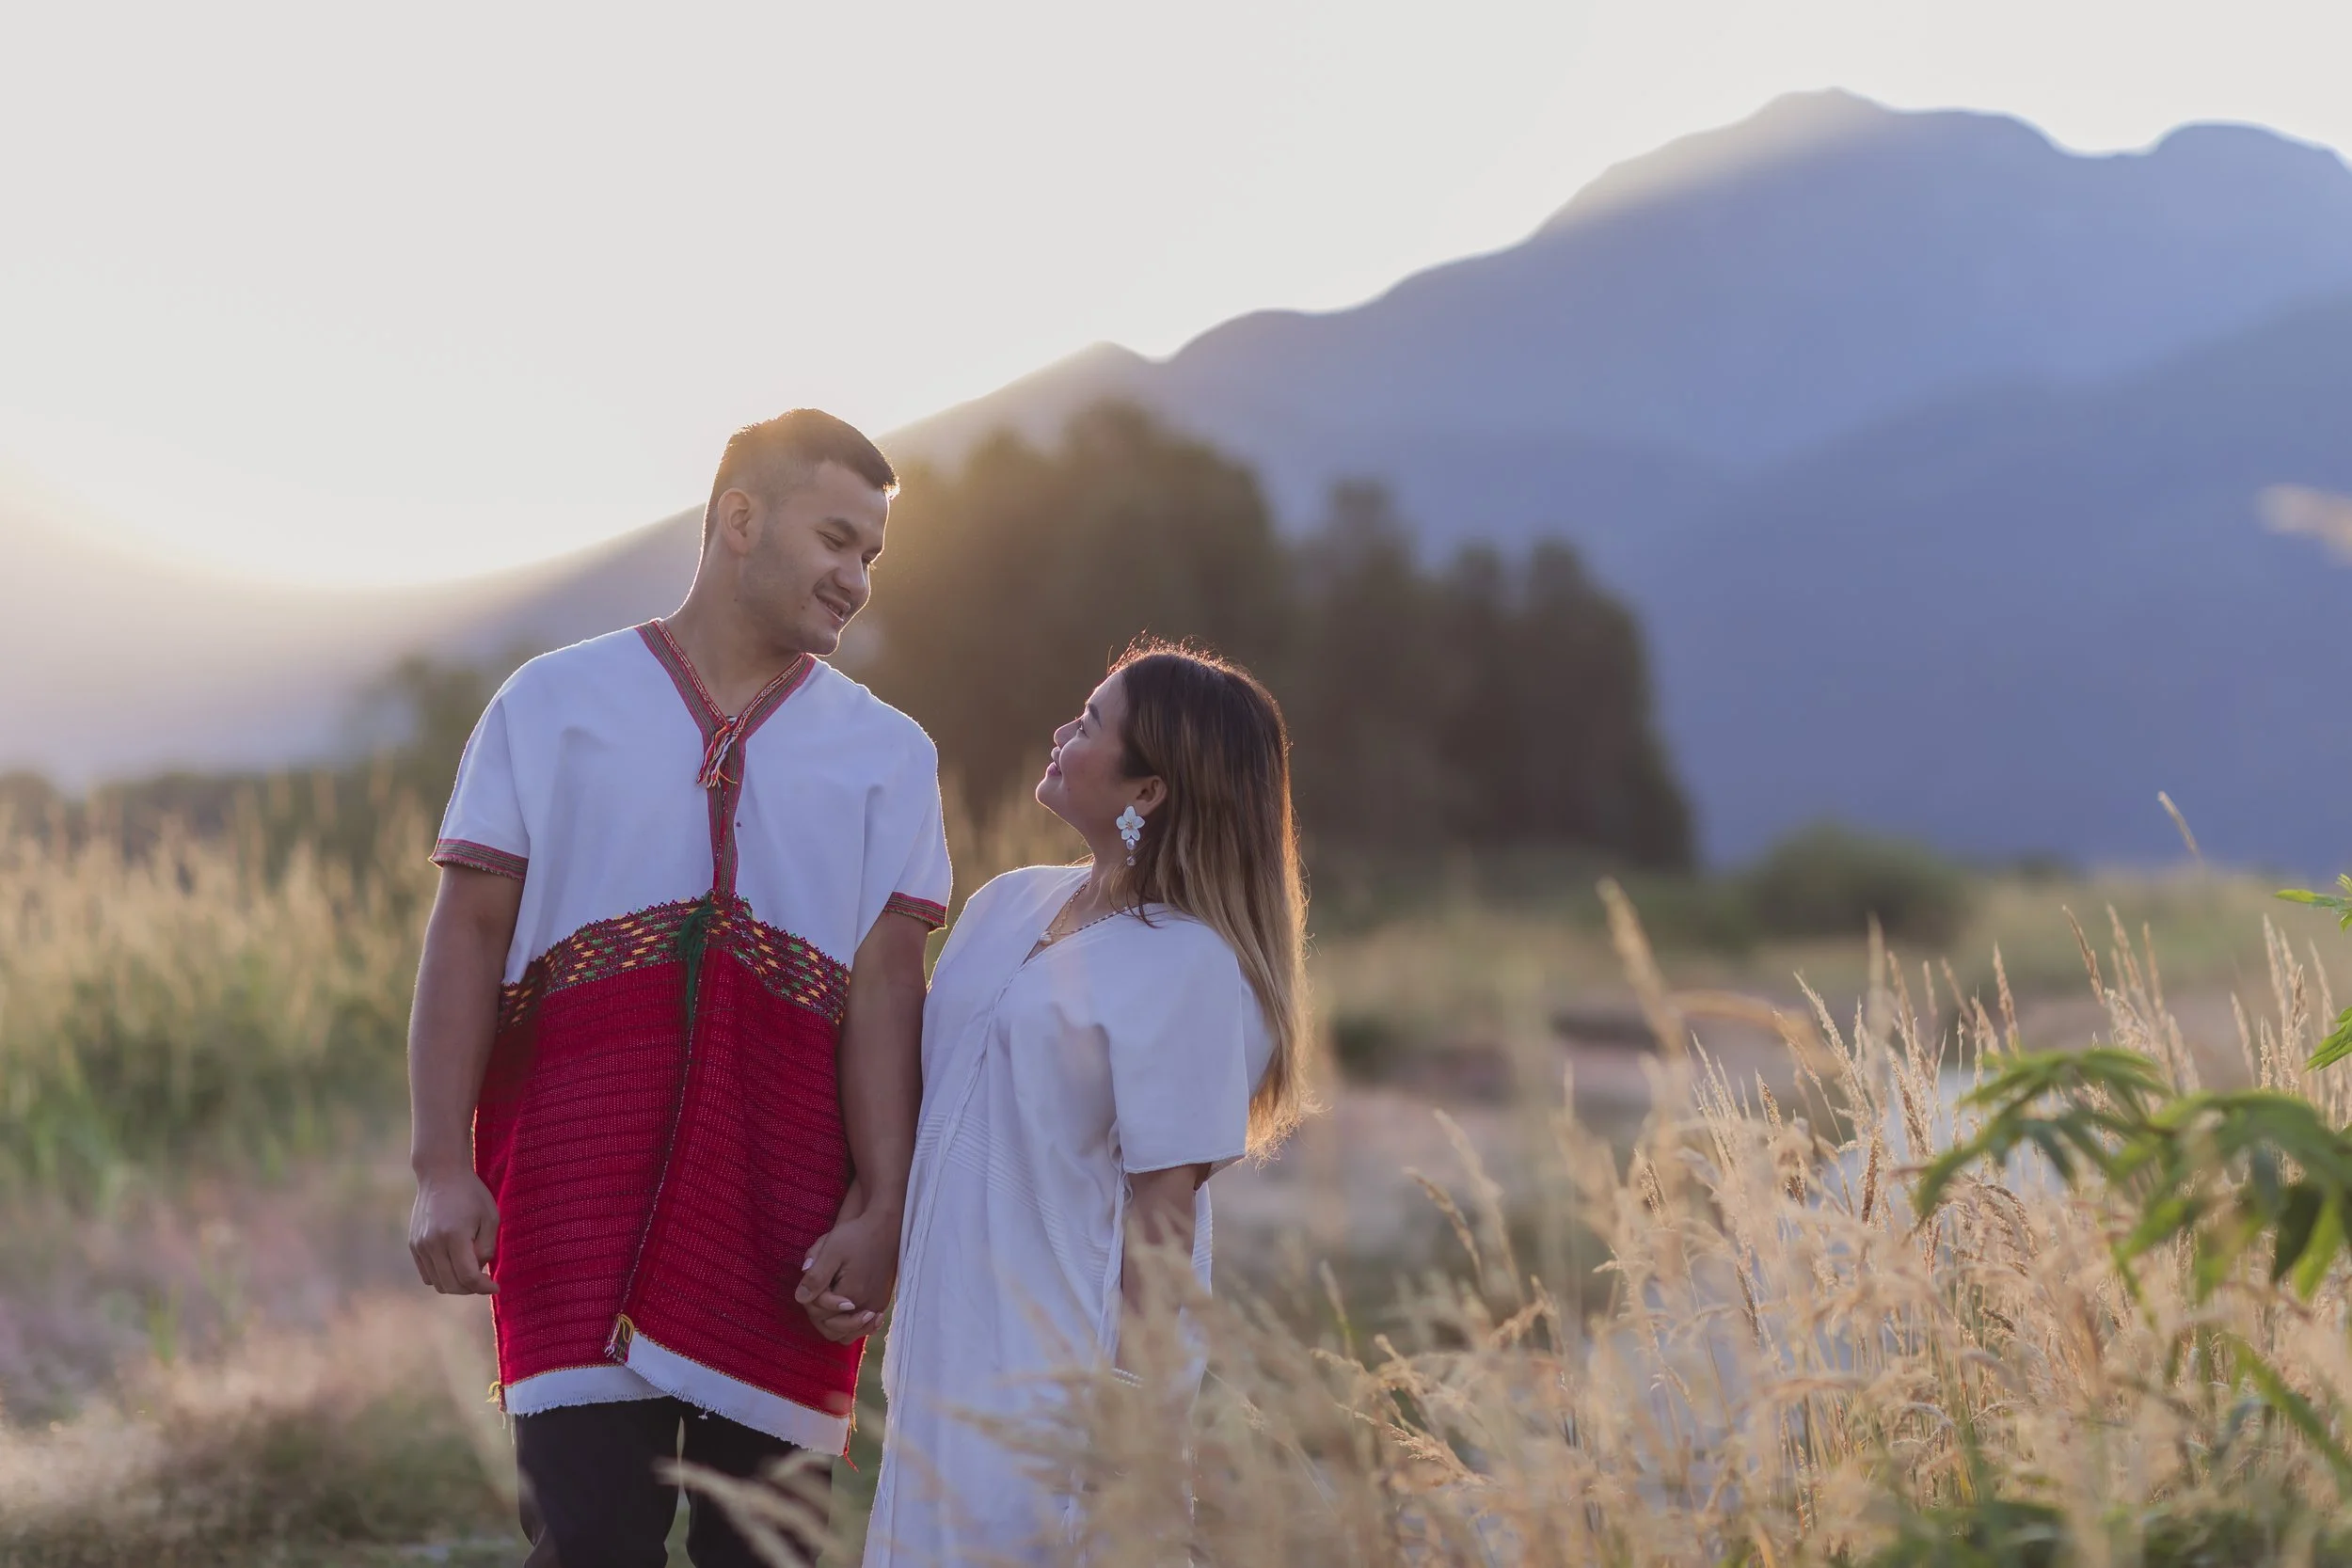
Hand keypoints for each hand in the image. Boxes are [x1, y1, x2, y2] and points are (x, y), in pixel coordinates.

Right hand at [409, 1166, 499, 1294]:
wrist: (441, 1174)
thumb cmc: (471, 1194)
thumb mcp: (490, 1217)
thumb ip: (486, 1247)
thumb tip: (478, 1271)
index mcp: (454, 1236)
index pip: (467, 1276)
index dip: (483, 1287)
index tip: (496, 1287)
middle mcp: (432, 1244)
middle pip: (451, 1285)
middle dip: (471, 1289)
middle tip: (485, 1280)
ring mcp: (419, 1246)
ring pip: (437, 1283)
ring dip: (456, 1284)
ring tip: (471, 1269)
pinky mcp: (413, 1245)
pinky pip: (427, 1274)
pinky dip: (442, 1276)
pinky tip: (455, 1263)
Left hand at [795, 1201, 898, 1342]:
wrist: (885, 1227)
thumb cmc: (857, 1235)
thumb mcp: (831, 1250)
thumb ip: (815, 1277)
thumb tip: (800, 1298)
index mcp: (851, 1294)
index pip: (822, 1315)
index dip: (813, 1302)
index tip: (816, 1280)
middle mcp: (866, 1305)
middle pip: (834, 1329)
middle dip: (822, 1316)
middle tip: (820, 1296)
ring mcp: (876, 1305)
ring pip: (850, 1332)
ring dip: (838, 1324)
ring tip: (832, 1308)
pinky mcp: (882, 1301)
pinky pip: (865, 1325)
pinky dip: (855, 1323)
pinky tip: (849, 1310)